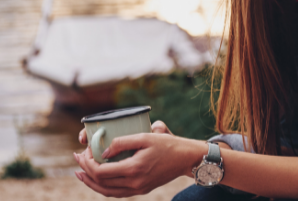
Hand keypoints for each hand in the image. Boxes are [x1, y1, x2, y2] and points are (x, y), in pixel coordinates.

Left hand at [74, 122, 203, 196]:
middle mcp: (134, 183)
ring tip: (80, 173)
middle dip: (85, 171)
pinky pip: (116, 193)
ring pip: (106, 191)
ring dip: (91, 182)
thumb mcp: (146, 137)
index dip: (88, 162)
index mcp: (134, 169)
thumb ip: (123, 141)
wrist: (187, 159)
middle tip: (77, 159)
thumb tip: (104, 151)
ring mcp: (138, 189)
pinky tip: (99, 180)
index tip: (85, 150)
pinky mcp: (141, 190)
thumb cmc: (169, 145)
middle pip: (100, 183)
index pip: (100, 171)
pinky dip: (103, 187)